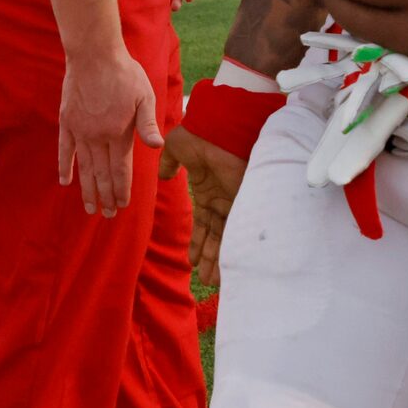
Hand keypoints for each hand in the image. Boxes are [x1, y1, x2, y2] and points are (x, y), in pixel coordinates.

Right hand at [58, 47, 161, 216]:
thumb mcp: (145, 96)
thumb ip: (148, 124)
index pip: (120, 170)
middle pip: (102, 174)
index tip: (122, 205)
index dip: (121, 190)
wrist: (94, 54)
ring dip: (87, 189)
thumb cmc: (125, 73)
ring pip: (84, 167)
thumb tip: (158, 147)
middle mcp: (98, 136)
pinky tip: (65, 182)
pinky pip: (64, 150)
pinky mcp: (67, 121)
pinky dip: (65, 166)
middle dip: (106, 196)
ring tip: (90, 208)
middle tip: (108, 215)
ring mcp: (80, 130)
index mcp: (118, 133)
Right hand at [160, 125, 247, 289]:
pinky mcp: (244, 202)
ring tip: (213, 282)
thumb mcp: (177, 148)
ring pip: (226, 238)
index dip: (199, 242)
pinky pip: (237, 232)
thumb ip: (170, 162)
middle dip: (210, 258)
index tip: (193, 260)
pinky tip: (225, 266)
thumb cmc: (200, 133)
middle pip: (216, 236)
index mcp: (207, 191)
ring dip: (219, 260)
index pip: (203, 224)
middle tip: (206, 279)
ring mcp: (235, 202)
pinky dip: (231, 249)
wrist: (221, 126)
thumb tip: (163, 175)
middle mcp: (223, 201)